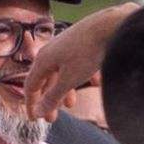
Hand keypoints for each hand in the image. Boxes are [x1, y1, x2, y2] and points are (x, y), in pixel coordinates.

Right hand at [24, 4, 134, 120]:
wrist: (112, 24)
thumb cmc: (88, 52)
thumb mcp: (69, 80)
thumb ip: (53, 97)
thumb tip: (38, 112)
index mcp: (43, 59)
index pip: (31, 85)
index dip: (31, 104)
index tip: (34, 119)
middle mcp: (52, 50)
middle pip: (46, 79)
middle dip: (49, 99)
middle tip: (52, 118)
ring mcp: (68, 45)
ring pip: (62, 71)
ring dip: (65, 89)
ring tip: (71, 104)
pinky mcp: (84, 42)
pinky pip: (79, 63)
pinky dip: (83, 76)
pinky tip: (95, 83)